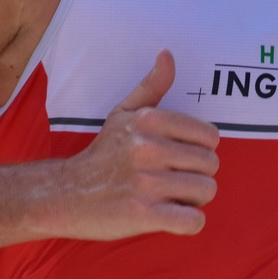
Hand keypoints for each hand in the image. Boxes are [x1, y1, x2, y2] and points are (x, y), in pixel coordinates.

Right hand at [52, 50, 219, 239]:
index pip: (211, 136)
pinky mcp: (144, 214)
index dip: (200, 150)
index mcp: (150, 121)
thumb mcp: (123, 113)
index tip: (178, 158)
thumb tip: (168, 55)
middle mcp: (149, 148)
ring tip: (168, 198)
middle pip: (211, 165)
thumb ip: (152, 86)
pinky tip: (171, 217)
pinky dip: (188, 223)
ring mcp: (147, 182)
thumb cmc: (103, 154)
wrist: (65, 193)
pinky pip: (193, 221)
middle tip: (172, 181)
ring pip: (206, 192)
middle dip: (197, 176)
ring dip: (192, 200)